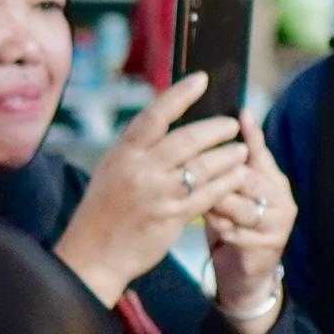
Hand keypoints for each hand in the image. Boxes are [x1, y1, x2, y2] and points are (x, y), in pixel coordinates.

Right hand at [55, 73, 249, 307]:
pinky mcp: (172, 216)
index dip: (181, 94)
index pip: (155, 114)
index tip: (202, 79)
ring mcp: (157, 193)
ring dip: (228, 156)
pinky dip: (226, 182)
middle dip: (216, 129)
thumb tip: (170, 119)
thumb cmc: (104, 209)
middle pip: (188, 139)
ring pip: (203, 166)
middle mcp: (140, 169)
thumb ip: (139, 148)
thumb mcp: (113, 169)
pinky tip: (238, 176)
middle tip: (232, 124)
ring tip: (240, 151)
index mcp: (123, 152)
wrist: (92, 255)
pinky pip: (208, 194)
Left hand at [205, 127, 298, 327]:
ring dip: (213, 201)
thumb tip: (209, 133)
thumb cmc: (234, 227)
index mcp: (273, 180)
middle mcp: (281, 197)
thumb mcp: (230, 194)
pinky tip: (202, 221)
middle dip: (216, 172)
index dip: (251, 133)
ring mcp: (277, 222)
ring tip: (191, 197)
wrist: (245, 275)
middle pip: (246, 176)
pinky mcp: (267, 244)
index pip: (261, 152)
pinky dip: (215, 225)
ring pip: (238, 202)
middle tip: (187, 167)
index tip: (240, 112)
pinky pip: (234, 229)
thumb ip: (227, 169)